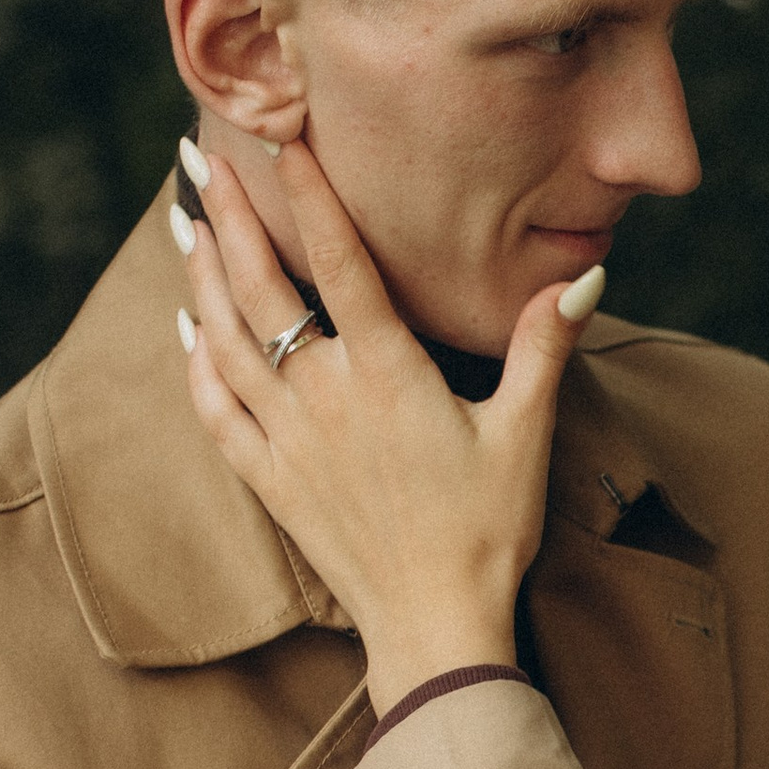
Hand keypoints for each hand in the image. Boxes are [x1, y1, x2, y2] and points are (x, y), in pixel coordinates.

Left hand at [178, 140, 592, 712]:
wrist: (436, 625)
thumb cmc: (489, 530)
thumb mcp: (525, 433)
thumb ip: (544, 346)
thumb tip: (584, 273)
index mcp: (389, 375)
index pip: (341, 263)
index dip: (311, 198)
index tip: (285, 143)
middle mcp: (326, 397)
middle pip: (262, 290)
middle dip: (227, 219)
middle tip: (197, 159)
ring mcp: (289, 441)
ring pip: (226, 342)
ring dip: (201, 277)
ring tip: (184, 222)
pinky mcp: (270, 483)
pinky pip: (216, 411)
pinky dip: (195, 364)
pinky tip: (187, 329)